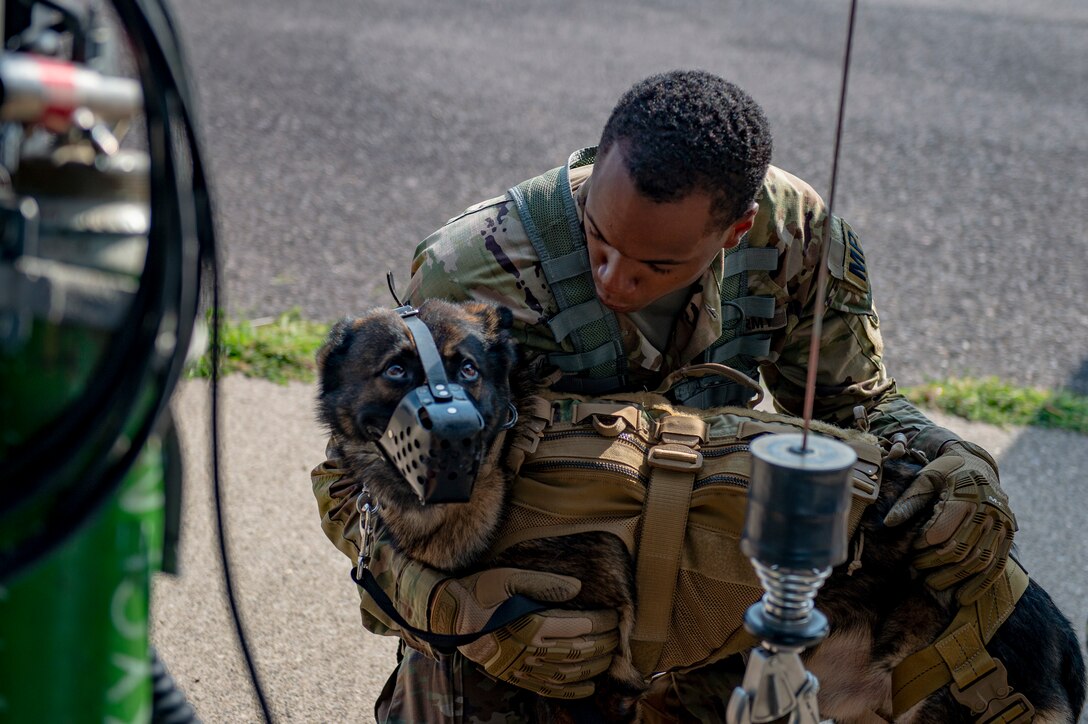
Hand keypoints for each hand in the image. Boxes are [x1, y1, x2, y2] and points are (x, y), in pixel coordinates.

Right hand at [429, 568, 619, 697]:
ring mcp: (523, 667)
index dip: (602, 623)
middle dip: (605, 645)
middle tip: (618, 636)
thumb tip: (577, 587)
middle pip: (579, 652)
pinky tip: (588, 687)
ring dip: (594, 667)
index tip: (615, 616)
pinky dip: (572, 690)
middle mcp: (530, 650)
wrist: (446, 619)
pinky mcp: (516, 676)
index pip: (579, 626)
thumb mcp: (507, 577)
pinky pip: (549, 689)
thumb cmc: (477, 593)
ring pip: (569, 673)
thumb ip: (544, 582)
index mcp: (531, 624)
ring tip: (610, 658)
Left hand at [884, 440, 1015, 603]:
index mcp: (965, 495)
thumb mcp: (926, 477)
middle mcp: (988, 511)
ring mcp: (1002, 525)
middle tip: (916, 573)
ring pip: (980, 560)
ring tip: (933, 586)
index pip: (941, 531)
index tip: (911, 551)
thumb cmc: (946, 472)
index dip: (923, 545)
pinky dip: (981, 583)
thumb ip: (909, 500)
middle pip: (960, 549)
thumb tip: (888, 523)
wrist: (978, 465)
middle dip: (936, 565)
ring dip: (956, 578)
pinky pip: (998, 564)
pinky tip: (964, 597)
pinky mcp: (1008, 535)